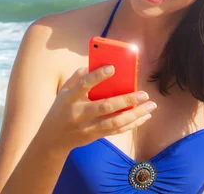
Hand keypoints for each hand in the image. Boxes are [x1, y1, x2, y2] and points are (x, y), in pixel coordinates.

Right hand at [39, 66, 156, 151]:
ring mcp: (87, 127)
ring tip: (151, 105)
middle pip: (105, 107)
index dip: (97, 76)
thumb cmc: (61, 108)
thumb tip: (93, 64)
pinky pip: (116, 131)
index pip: (84, 85)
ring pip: (114, 122)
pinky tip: (145, 117)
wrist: (52, 139)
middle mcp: (79, 113)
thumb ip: (77, 77)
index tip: (113, 67)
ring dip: (135, 114)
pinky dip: (132, 124)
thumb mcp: (63, 91)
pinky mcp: (95, 136)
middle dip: (126, 100)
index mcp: (70, 98)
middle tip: (144, 94)